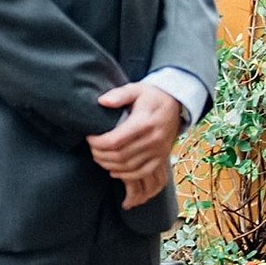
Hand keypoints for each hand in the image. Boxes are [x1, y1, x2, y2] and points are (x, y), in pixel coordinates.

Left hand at [88, 81, 181, 210]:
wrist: (176, 104)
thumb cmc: (151, 96)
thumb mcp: (136, 89)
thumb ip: (119, 95)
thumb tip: (102, 101)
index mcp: (144, 122)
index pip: (115, 140)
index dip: (97, 142)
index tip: (89, 137)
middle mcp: (154, 139)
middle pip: (120, 156)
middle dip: (100, 155)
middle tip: (91, 149)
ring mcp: (159, 150)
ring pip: (128, 167)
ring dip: (109, 165)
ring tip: (99, 158)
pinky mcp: (162, 157)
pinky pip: (142, 173)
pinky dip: (126, 175)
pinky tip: (113, 171)